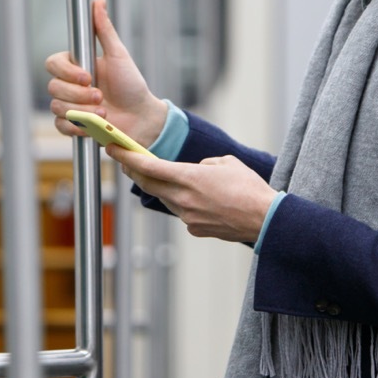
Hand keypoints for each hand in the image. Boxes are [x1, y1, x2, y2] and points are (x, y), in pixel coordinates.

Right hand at [45, 0, 167, 144]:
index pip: (54, 64)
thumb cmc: (131, 84)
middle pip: (53, 87)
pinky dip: (75, 126)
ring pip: (57, 106)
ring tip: (103, 112)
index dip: (67, 72)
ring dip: (81, 111)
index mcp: (77, 66)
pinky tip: (91, 125)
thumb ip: (104, 30)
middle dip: (78, 94)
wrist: (141, 116)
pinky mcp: (72, 125)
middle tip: (101, 96)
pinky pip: (60, 125)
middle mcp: (70, 85)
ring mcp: (70, 105)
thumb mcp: (118, 55)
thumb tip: (98, 1)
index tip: (88, 77)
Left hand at [107, 148, 276, 243]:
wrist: (266, 220)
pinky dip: (184, 202)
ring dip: (163, 187)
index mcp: (189, 177)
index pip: (148, 166)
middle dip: (134, 171)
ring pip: (166, 198)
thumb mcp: (226, 162)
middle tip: (126, 160)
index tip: (112, 149)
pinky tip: (202, 199)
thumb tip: (195, 170)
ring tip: (170, 177)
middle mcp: (183, 198)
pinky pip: (182, 212)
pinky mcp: (195, 229)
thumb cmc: (249, 188)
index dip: (127, 157)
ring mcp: (187, 217)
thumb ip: (204, 164)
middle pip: (149, 184)